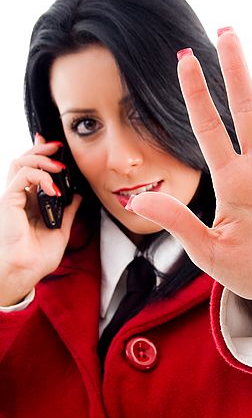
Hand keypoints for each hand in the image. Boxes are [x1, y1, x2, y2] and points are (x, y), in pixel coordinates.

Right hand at [0, 134, 81, 304]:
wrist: (25, 271)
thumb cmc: (37, 257)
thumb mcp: (61, 230)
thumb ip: (68, 212)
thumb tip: (77, 197)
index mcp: (29, 203)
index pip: (32, 171)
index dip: (41, 156)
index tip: (56, 149)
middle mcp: (19, 198)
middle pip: (23, 162)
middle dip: (40, 150)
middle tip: (57, 146)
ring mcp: (12, 198)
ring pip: (20, 163)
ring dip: (42, 159)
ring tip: (60, 167)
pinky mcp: (8, 201)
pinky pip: (23, 176)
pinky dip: (41, 176)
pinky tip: (54, 188)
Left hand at [129, 30, 251, 313]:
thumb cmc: (249, 270)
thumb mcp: (209, 251)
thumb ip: (179, 223)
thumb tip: (137, 201)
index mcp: (231, 181)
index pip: (209, 127)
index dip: (197, 93)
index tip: (183, 59)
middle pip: (245, 109)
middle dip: (235, 71)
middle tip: (226, 31)